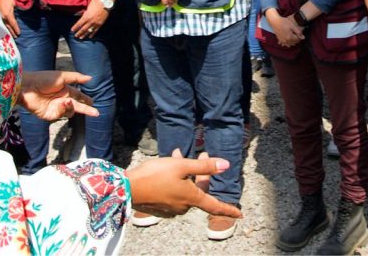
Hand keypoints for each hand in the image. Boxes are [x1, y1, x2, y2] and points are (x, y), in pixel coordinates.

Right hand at [0, 0, 18, 36]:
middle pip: (9, 26)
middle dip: (12, 32)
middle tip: (16, 37)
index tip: (19, 33)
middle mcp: (4, 17)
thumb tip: (18, 11)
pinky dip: (7, 26)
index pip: (13, 23)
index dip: (16, 29)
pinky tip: (8, 29)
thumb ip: (15, 8)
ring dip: (9, 30)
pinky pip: (4, 23)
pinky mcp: (0, 16)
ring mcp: (2, 17)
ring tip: (12, 35)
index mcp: (8, 15)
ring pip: (6, 25)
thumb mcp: (13, 4)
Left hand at [20, 71, 97, 120]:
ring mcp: (55, 108)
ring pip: (69, 112)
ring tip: (67, 101)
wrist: (28, 87)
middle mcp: (61, 99)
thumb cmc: (43, 79)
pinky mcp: (49, 115)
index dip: (85, 99)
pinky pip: (60, 115)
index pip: (78, 96)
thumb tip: (91, 78)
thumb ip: (77, 77)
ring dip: (71, 107)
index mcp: (65, 90)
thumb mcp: (62, 76)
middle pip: (76, 106)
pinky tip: (61, 103)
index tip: (93, 102)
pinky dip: (62, 109)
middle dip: (86, 110)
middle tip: (95, 113)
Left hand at [71, 0, 109, 38]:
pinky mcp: (100, 24)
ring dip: (84, 35)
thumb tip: (83, 15)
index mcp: (86, 16)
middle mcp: (90, 21)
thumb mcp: (88, 7)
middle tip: (75, 36)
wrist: (106, 4)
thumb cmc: (96, 3)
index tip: (72, 30)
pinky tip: (90, 37)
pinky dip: (92, 34)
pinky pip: (95, 31)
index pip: (79, 24)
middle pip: (83, 29)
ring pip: (89, 31)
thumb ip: (86, 12)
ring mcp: (95, 23)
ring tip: (81, 38)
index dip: (75, 27)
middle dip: (78, 33)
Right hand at [126, 151, 242, 219]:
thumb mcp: (182, 166)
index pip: (216, 206)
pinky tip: (168, 165)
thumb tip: (226, 166)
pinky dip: (175, 179)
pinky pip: (174, 192)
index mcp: (192, 199)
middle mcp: (183, 207)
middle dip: (201, 173)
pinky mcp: (160, 206)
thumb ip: (204, 166)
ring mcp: (171, 208)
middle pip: (198, 191)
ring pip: (185, 188)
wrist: (126, 189)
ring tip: (178, 154)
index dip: (229, 209)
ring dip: (185, 173)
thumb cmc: (155, 175)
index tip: (241, 214)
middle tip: (201, 152)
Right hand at [265, 9, 302, 47]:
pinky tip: (288, 39)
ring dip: (292, 41)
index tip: (299, 32)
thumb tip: (303, 38)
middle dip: (296, 38)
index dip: (300, 35)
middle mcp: (285, 41)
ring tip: (293, 35)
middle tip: (296, 33)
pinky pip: (285, 44)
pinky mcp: (279, 40)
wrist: (274, 21)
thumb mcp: (292, 26)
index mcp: (289, 37)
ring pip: (290, 44)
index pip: (298, 39)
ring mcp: (282, 41)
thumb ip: (298, 32)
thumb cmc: (283, 22)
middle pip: (294, 42)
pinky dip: (287, 43)